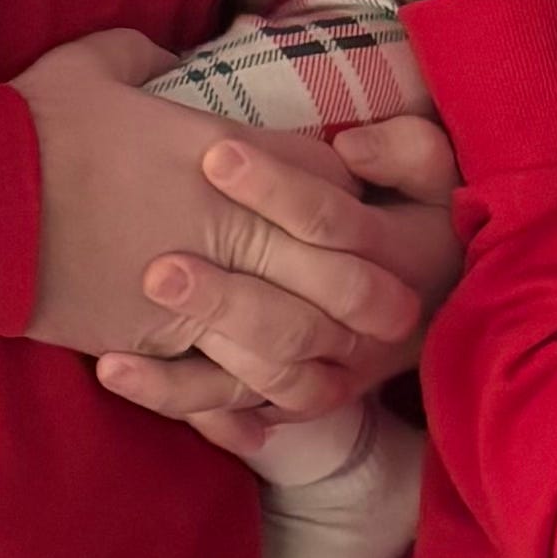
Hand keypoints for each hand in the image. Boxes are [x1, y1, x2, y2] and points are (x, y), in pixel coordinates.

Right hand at [19, 29, 436, 411]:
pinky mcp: (157, 341)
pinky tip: (269, 396)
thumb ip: (150, 58)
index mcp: (226, 154)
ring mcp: (198, 291)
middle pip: (341, 269)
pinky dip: (254, 393)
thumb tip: (168, 61)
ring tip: (345, 359)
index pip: (328, 185)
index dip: (349, 200)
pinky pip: (230, 377)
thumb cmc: (34, 129)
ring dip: (329, 350)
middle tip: (397, 306)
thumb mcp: (100, 63)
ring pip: (299, 336)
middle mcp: (229, 226)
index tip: (347, 209)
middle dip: (376, 288)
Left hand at [98, 112, 459, 434]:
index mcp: (397, 259)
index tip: (213, 154)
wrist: (439, 298)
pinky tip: (117, 369)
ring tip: (120, 336)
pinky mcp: (296, 395)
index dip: (275, 189)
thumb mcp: (436, 174)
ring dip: (187, 362)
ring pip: (259, 376)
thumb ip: (406, 151)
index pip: (333, 223)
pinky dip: (178, 395)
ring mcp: (328, 371)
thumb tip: (352, 149)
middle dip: (222, 295)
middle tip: (156, 268)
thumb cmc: (420, 214)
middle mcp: (364, 329)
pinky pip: (235, 407)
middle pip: (288, 319)